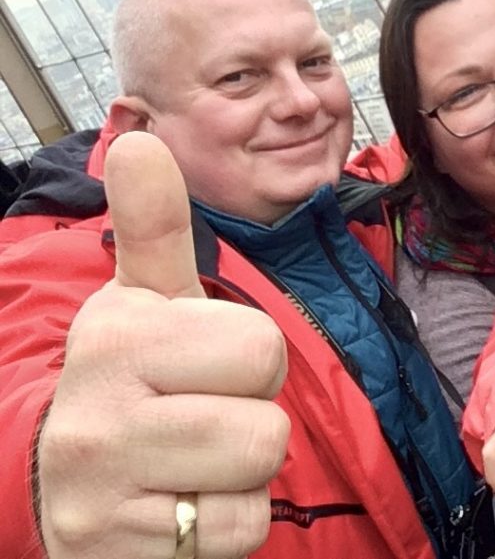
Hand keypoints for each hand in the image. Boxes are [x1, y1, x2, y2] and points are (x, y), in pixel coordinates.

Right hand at [37, 132, 290, 558]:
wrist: (66, 476)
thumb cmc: (136, 374)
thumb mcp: (145, 299)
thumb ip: (155, 225)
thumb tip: (141, 139)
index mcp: (117, 334)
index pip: (261, 349)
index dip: (251, 360)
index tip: (206, 364)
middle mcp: (97, 412)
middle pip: (265, 426)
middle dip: (251, 418)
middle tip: (205, 414)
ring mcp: (98, 492)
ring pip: (252, 483)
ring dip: (240, 475)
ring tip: (193, 460)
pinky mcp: (112, 553)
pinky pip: (234, 536)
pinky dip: (224, 526)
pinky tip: (180, 505)